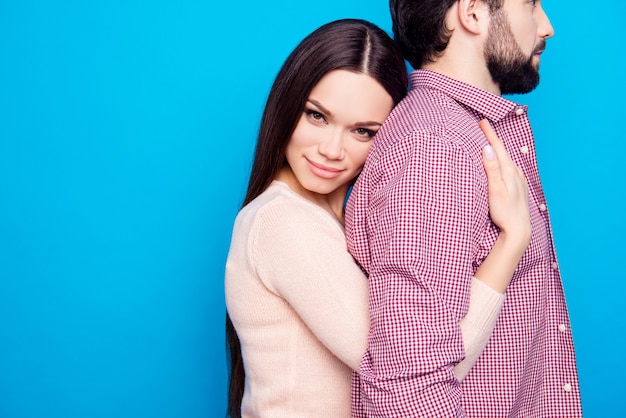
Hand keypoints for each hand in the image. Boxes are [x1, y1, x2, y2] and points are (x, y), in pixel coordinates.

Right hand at [480, 120, 530, 250]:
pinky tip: (503, 165)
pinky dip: (503, 162)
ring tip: (491, 144)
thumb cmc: (505, 211)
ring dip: (498, 151)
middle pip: (503, 151)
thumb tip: (487, 148)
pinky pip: (509, 169)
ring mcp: (519, 180)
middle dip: (493, 139)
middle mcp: (516, 173)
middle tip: (485, 128)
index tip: (482, 121)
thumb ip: (492, 168)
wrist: (519, 229)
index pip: (497, 147)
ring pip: (507, 160)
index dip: (489, 134)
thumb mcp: (495, 189)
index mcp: (509, 171)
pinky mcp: (519, 188)